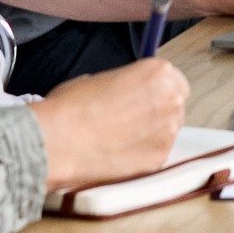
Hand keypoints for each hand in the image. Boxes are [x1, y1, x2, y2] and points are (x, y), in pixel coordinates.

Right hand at [30, 59, 187, 191]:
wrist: (58, 141)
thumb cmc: (71, 106)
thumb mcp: (99, 78)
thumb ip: (124, 84)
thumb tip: (126, 92)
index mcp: (158, 73)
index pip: (175, 80)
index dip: (158, 89)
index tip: (145, 95)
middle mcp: (171, 101)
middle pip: (175, 105)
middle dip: (157, 110)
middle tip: (131, 117)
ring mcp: (167, 133)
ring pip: (168, 131)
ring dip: (151, 132)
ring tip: (121, 136)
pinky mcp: (159, 160)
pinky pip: (157, 153)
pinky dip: (143, 153)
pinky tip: (120, 152)